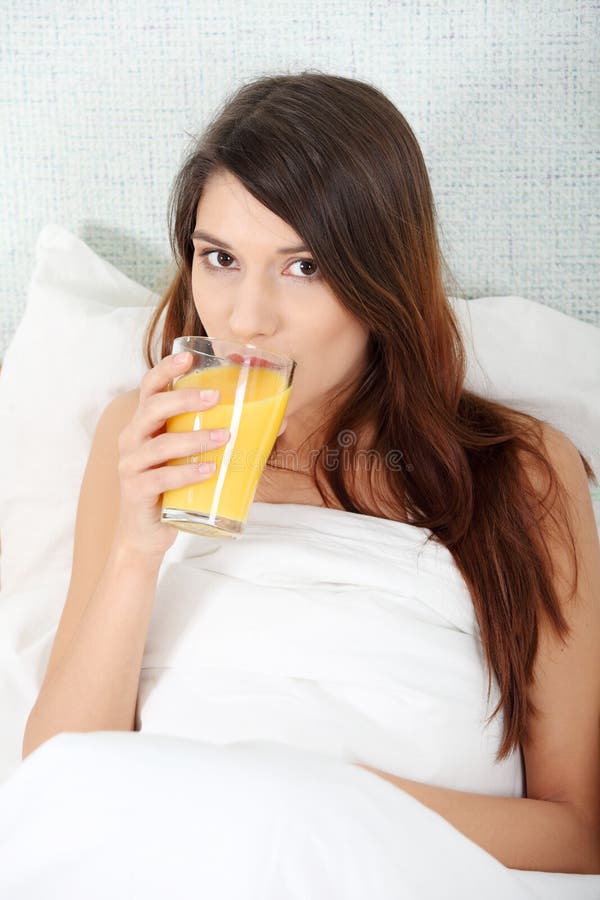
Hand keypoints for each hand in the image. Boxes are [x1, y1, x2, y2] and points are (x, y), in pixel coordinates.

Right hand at [114, 351, 230, 559]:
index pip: (149, 388)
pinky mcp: (136, 492)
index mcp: (146, 424)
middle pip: (152, 409)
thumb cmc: (175, 486)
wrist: (148, 533)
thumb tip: (280, 421)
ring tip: (224, 437)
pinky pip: (160, 479)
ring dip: (193, 439)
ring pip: (159, 446)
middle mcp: (132, 439)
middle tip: (215, 399)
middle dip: (183, 400)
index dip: (165, 370)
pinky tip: (209, 470)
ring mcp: (131, 466)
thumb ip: (225, 435)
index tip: (188, 356)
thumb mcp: (193, 456)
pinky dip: (186, 473)